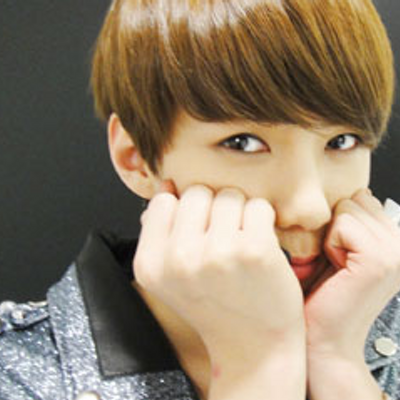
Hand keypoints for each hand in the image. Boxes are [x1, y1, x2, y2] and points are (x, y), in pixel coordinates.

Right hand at [135, 183, 304, 358]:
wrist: (253, 346)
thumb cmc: (215, 305)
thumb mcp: (171, 275)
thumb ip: (160, 230)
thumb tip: (167, 185)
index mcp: (150, 264)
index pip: (163, 202)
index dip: (185, 215)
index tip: (198, 235)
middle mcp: (179, 259)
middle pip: (197, 193)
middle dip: (212, 211)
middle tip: (222, 241)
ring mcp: (217, 254)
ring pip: (229, 195)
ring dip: (239, 215)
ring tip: (240, 245)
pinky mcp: (254, 250)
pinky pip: (258, 206)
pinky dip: (263, 222)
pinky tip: (259, 247)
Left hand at [305, 189, 399, 360]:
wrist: (323, 337)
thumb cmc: (323, 294)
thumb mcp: (338, 248)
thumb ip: (349, 221)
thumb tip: (353, 190)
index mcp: (394, 240)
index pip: (362, 196)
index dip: (340, 221)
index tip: (340, 252)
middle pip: (355, 198)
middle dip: (337, 226)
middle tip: (336, 260)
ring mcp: (396, 252)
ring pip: (347, 208)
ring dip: (332, 235)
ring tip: (336, 264)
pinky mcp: (381, 260)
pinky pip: (343, 224)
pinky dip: (330, 244)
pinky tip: (336, 268)